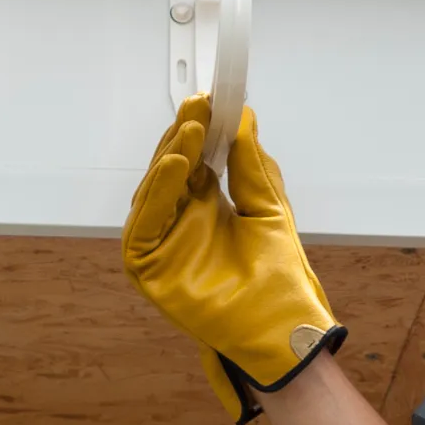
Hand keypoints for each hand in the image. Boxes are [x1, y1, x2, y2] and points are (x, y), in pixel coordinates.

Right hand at [122, 96, 343, 422]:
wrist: (280, 325)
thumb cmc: (277, 278)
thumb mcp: (269, 208)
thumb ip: (252, 166)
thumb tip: (244, 118)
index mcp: (207, 204)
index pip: (196, 158)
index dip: (200, 128)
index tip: (211, 99)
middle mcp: (180, 219)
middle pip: (171, 169)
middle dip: (184, 135)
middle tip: (198, 107)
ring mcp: (161, 241)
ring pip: (155, 189)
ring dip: (171, 156)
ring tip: (191, 130)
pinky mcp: (148, 265)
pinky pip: (145, 223)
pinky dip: (158, 192)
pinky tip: (177, 166)